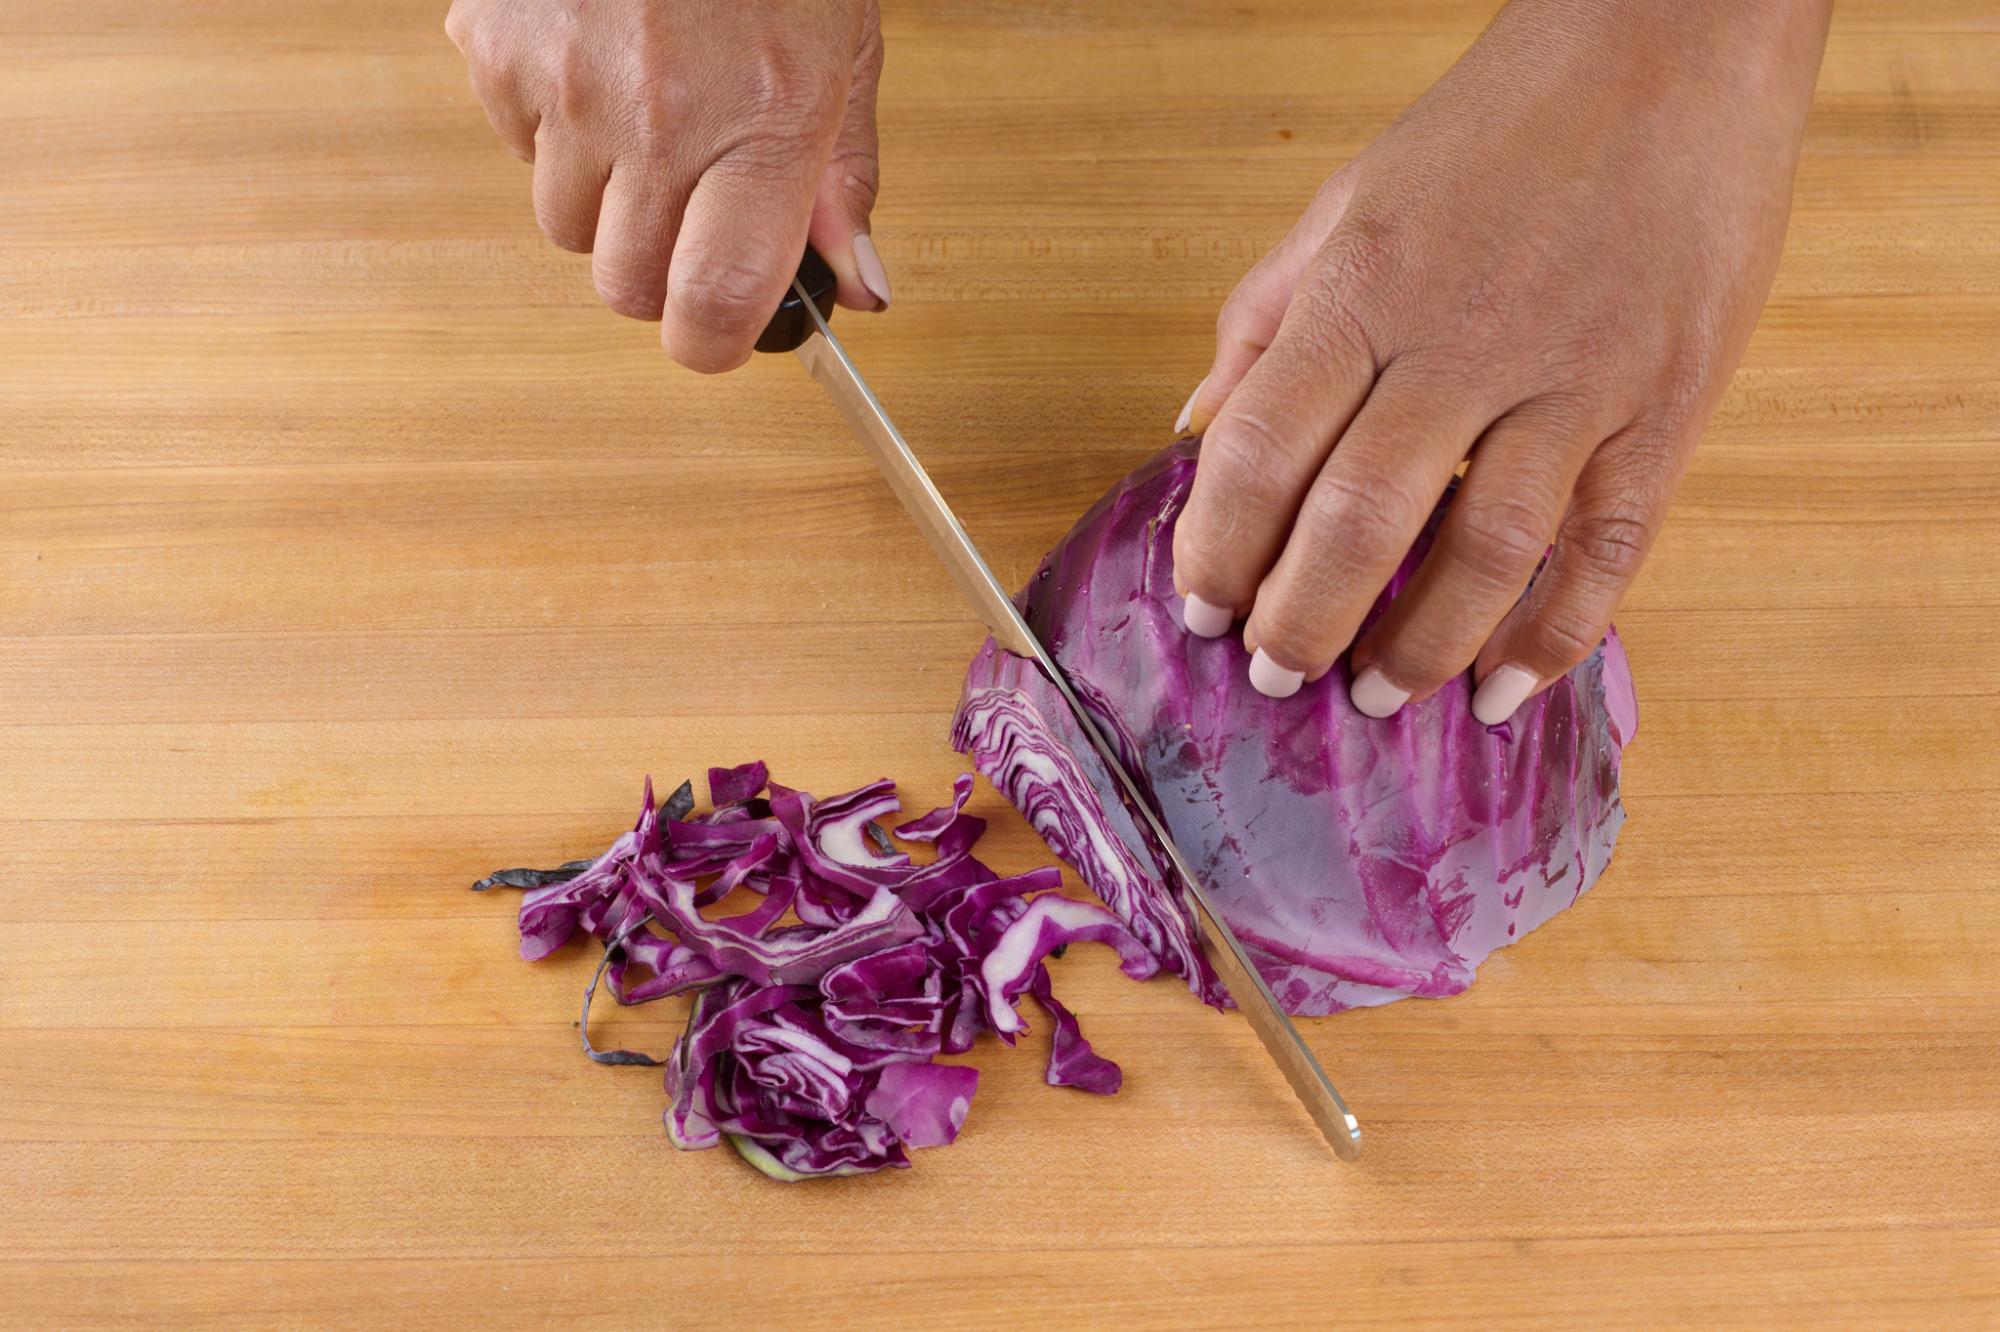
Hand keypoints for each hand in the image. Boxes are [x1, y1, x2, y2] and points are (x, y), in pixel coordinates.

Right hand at [446, 0, 888, 371]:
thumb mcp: (843, 54)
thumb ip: (845, 181)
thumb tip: (858, 291)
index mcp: (763, 127)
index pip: (714, 302)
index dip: (711, 342)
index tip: (721, 333)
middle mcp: (661, 118)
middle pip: (626, 287)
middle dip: (658, 274)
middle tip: (691, 213)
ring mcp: (566, 86)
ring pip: (565, 227)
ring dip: (605, 201)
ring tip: (648, 118)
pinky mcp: (495, 49)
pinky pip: (517, 147)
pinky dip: (553, 129)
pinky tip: (597, 64)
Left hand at [1170, 0, 1830, 718]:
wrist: (1672, 48)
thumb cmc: (1497, 128)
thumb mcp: (1348, 201)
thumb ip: (1264, 320)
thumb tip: (1190, 432)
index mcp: (1364, 290)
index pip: (1261, 449)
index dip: (1217, 547)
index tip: (1200, 607)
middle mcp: (1460, 344)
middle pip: (1356, 523)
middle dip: (1300, 623)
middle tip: (1277, 675)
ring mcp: (1571, 382)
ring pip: (1481, 555)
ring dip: (1416, 648)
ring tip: (1373, 696)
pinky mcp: (1663, 408)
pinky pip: (1605, 549)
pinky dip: (1553, 636)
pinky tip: (1504, 692)